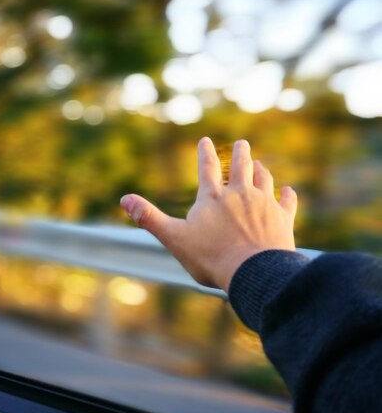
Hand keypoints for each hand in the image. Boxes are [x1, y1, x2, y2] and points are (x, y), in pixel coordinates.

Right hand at [120, 137, 297, 291]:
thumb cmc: (211, 257)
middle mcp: (240, 194)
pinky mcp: (283, 218)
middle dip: (241, 153)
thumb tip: (124, 199)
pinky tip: (288, 191)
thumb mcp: (174, 238)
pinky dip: (287, 195)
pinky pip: (287, 201)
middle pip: (241, 165)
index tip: (206, 141)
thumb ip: (150, 218)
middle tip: (243, 143)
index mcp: (212, 198)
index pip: (208, 168)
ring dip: (261, 170)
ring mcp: (264, 204)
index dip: (206, 153)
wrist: (253, 272)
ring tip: (259, 165)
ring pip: (264, 178)